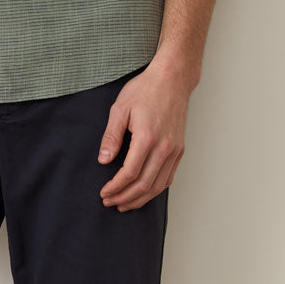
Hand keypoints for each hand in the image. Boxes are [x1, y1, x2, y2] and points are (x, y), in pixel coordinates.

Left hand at [97, 61, 190, 210]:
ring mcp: (175, 150)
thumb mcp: (120, 109)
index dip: (115, 187)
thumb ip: (111, 136)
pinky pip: (169, 177)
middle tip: (110, 202)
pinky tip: (144, 193)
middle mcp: (164, 147)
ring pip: (159, 185)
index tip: (104, 193)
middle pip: (145, 184)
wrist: (172, 79)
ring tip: (125, 204)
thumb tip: (104, 160)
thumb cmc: (145, 90)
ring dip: (140, 199)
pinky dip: (155, 190)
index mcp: (147, 137)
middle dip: (125, 197)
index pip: (130, 173)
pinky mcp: (180, 149)